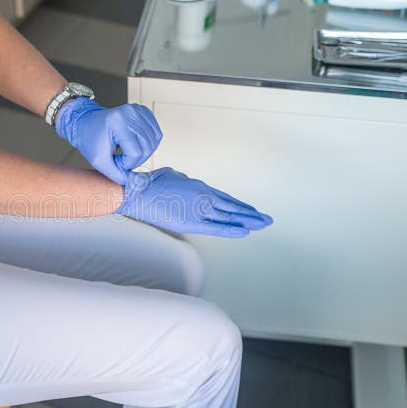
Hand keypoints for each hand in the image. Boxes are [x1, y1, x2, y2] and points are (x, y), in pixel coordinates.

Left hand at [55, 97, 161, 184]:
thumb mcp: (99, 161)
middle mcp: (131, 113)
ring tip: (127, 152)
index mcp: (118, 121)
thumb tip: (136, 182)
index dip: (128, 163)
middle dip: (136, 159)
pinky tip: (135, 144)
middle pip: (147, 147)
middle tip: (122, 159)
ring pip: (154, 141)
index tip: (116, 162)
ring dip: (143, 152)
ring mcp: (139, 110)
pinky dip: (148, 143)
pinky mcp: (144, 111)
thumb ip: (117, 174)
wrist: (85, 123)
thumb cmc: (89, 139)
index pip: (136, 152)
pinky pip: (155, 133)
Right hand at [115, 168, 272, 237]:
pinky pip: (217, 227)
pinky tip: (246, 231)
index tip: (250, 210)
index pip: (225, 199)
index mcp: (200, 188)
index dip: (239, 206)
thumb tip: (188, 184)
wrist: (140, 192)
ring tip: (263, 224)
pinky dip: (233, 229)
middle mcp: (205, 198)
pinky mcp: (192, 222)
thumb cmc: (152, 183)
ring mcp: (200, 210)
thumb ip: (186, 181)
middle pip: (233, 208)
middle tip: (266, 218)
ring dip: (248, 221)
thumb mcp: (174, 176)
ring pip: (230, 216)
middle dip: (250, 214)